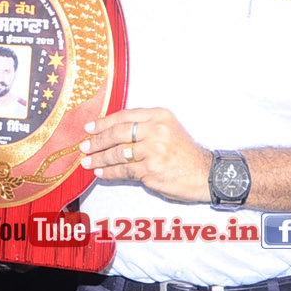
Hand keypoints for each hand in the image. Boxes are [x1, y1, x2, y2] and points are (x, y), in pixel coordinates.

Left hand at [79, 108, 213, 203]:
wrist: (207, 174)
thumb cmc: (184, 153)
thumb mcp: (168, 129)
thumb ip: (144, 127)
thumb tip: (111, 132)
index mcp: (160, 115)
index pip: (124, 116)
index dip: (103, 122)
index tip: (89, 128)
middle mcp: (157, 130)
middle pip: (118, 133)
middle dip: (97, 141)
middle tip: (84, 147)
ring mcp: (154, 150)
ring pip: (118, 153)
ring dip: (99, 159)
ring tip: (88, 162)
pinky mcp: (151, 169)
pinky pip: (124, 170)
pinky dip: (110, 172)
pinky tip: (101, 172)